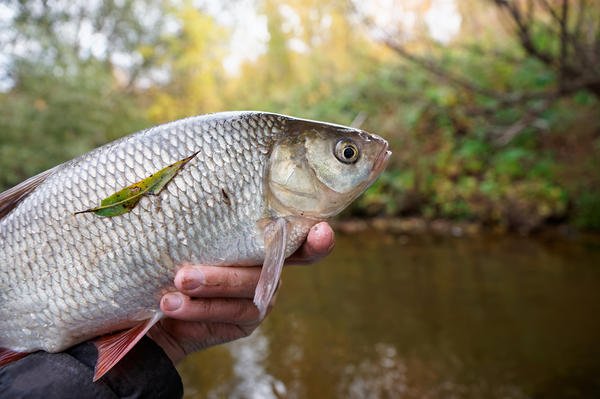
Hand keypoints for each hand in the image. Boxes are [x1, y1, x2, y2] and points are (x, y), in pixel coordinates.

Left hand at [148, 222, 334, 363]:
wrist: (156, 304)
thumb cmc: (176, 256)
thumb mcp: (187, 237)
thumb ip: (200, 226)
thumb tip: (186, 193)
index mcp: (263, 239)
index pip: (297, 236)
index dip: (315, 238)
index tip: (322, 232)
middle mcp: (270, 267)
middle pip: (262, 270)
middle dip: (221, 277)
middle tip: (183, 278)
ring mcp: (263, 295)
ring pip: (245, 294)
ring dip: (207, 295)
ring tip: (171, 297)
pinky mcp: (248, 321)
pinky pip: (229, 317)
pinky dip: (200, 313)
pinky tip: (173, 309)